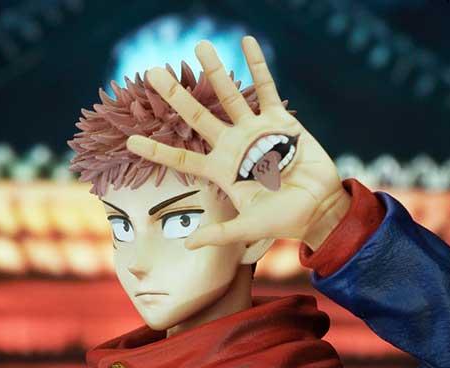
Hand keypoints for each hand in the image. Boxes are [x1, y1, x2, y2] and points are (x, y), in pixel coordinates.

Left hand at [125, 36, 348, 252]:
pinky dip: (257, 65)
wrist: (318, 208)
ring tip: (199, 46)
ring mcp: (254, 130)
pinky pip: (266, 88)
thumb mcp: (249, 228)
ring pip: (229, 95)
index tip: (130, 141)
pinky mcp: (279, 120)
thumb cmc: (283, 220)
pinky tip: (246, 42)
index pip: (181, 157)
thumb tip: (189, 244)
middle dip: (175, 95)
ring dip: (214, 71)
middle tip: (152, 72)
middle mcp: (232, 146)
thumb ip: (220, 234)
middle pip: (197, 116)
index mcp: (221, 170)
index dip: (157, 150)